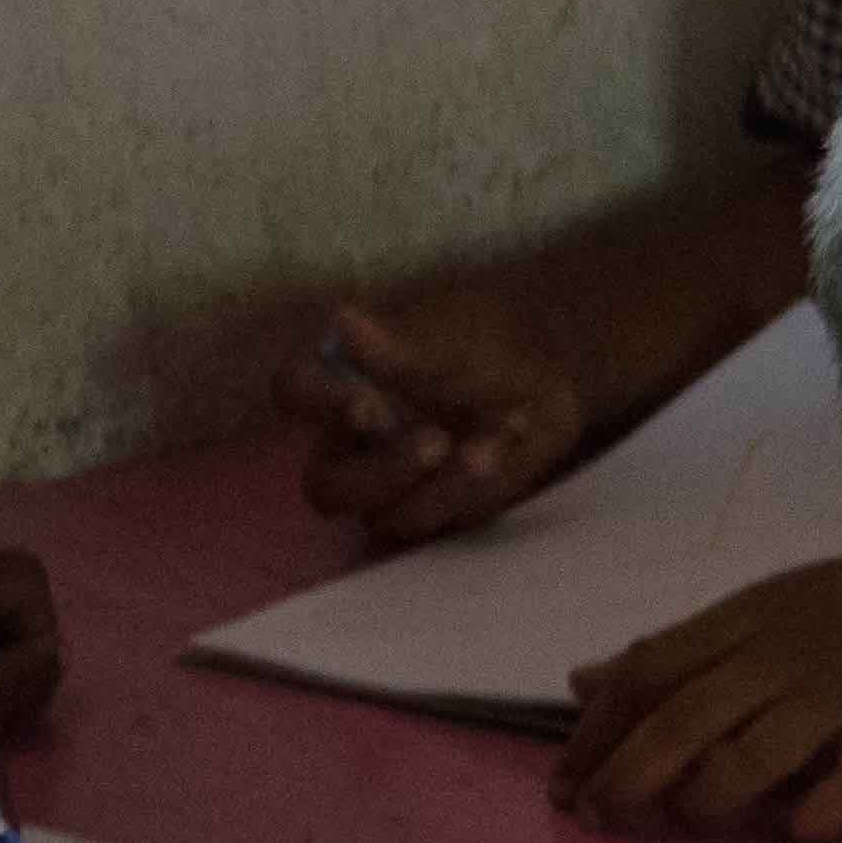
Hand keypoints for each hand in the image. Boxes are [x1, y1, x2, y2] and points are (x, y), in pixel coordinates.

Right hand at [273, 284, 591, 545]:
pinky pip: (443, 523)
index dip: (316, 401)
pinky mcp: (439, 510)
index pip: (294, 392)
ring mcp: (394, 485)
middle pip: (328, 488)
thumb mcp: (450, 333)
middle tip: (435, 440)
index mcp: (338, 384)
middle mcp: (354, 443)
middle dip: (381, 473)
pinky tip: (507, 441)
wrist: (547, 374)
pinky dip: (478, 488)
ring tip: (493, 441)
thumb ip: (399, 341)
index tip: (365, 402)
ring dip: (444, 485)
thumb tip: (343, 319)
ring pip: (387, 517)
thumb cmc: (481, 343)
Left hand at [550, 557, 841, 842]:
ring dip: (704, 801)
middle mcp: (778, 659)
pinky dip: (809, 819)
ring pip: (748, 759)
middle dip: (626, 776)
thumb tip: (581, 683)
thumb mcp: (754, 608)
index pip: (645, 673)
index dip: (596, 731)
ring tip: (693, 820)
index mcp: (741, 622)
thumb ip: (674, 650)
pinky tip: (793, 829)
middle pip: (680, 720)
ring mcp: (835, 698)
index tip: (565, 780)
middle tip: (597, 817)